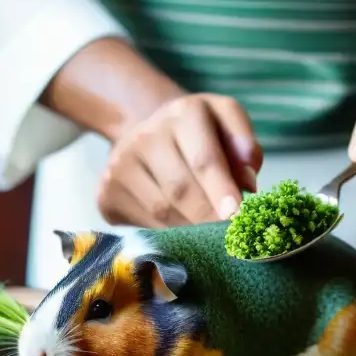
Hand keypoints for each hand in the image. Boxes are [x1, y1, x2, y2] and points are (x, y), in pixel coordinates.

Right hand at [96, 94, 262, 227]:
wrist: (151, 134)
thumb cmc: (202, 134)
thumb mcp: (228, 122)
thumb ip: (244, 143)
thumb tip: (248, 178)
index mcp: (183, 114)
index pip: (203, 158)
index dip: (220, 191)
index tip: (237, 217)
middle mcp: (145, 136)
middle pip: (179, 189)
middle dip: (208, 219)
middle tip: (230, 239)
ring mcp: (119, 165)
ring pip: (161, 211)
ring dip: (191, 232)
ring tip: (211, 241)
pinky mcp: (107, 193)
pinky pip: (141, 225)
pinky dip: (168, 238)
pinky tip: (184, 238)